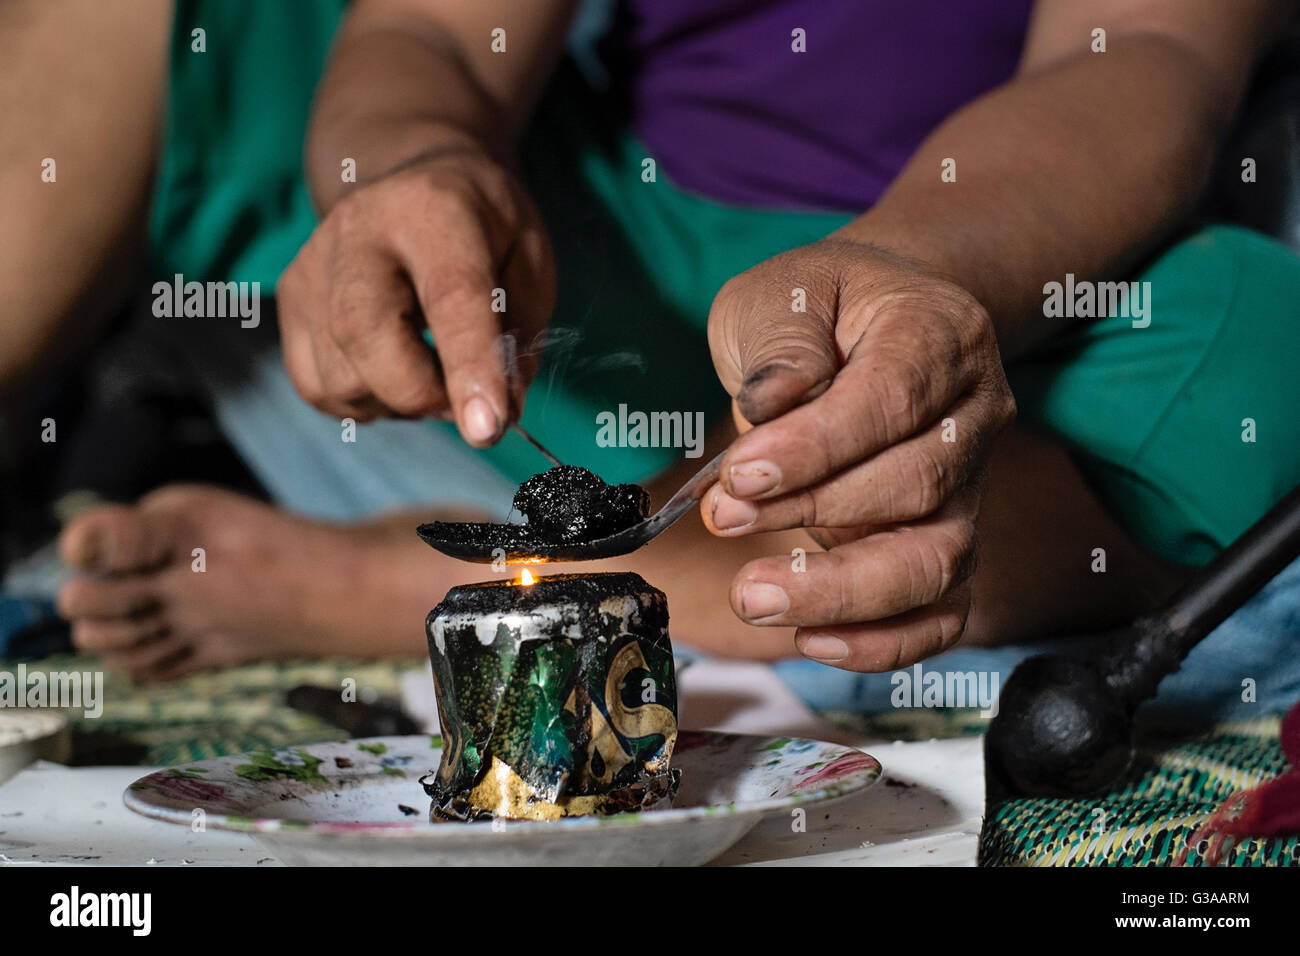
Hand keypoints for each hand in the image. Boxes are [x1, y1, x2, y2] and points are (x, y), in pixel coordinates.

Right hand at [277, 147, 555, 444]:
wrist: (416, 185)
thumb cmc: (483, 229)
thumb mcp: (529, 264)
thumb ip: (520, 338)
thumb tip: (498, 414)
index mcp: (433, 210)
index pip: (450, 296)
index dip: (469, 367)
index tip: (487, 429)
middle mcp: (357, 232)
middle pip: (367, 336)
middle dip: (422, 395)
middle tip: (464, 401)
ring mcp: (312, 266)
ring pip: (341, 376)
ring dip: (398, 403)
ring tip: (431, 370)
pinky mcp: (291, 301)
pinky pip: (318, 387)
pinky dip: (365, 401)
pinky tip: (393, 371)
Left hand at [703, 238, 1015, 670]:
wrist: (876, 323)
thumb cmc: (823, 309)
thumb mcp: (782, 292)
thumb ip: (780, 343)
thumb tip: (771, 406)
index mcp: (939, 335)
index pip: (891, 400)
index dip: (818, 446)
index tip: (742, 473)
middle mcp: (974, 414)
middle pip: (915, 485)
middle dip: (810, 512)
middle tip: (721, 517)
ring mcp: (969, 485)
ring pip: (935, 560)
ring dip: (841, 590)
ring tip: (755, 597)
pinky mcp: (947, 539)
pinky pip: (942, 610)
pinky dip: (886, 640)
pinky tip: (815, 642)